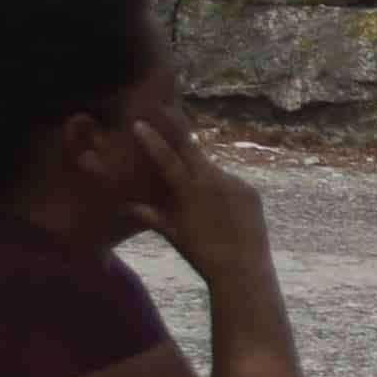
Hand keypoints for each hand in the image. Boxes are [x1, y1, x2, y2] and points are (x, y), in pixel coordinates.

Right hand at [131, 115, 273, 281]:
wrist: (244, 271)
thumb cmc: (202, 256)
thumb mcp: (174, 235)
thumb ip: (152, 216)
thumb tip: (125, 206)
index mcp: (191, 193)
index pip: (168, 160)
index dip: (153, 141)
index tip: (139, 122)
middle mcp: (214, 182)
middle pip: (192, 150)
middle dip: (177, 129)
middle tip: (164, 105)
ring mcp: (235, 184)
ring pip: (210, 169)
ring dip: (199, 169)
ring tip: (194, 183)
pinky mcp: (250, 191)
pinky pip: (230, 182)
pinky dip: (220, 187)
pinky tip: (218, 202)